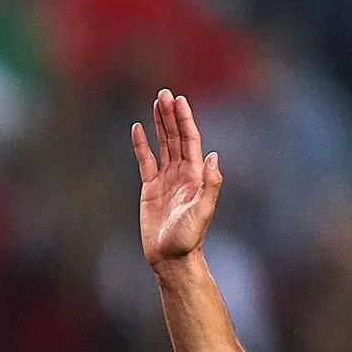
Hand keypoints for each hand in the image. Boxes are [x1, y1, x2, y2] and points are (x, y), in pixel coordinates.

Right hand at [132, 89, 223, 265]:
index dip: (184, 120)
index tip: (179, 100)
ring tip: (155, 103)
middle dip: (170, 115)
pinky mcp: (151, 189)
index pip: (190, 141)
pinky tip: (138, 130)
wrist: (171, 258)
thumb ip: (210, 185)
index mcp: (195, 176)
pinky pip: (145, 161)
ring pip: (163, 145)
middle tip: (164, 93)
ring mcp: (166, 179)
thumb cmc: (188, 238)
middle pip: (176, 137)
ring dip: (159, 124)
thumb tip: (214, 157)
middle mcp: (182, 173)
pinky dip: (141, 145)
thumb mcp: (201, 212)